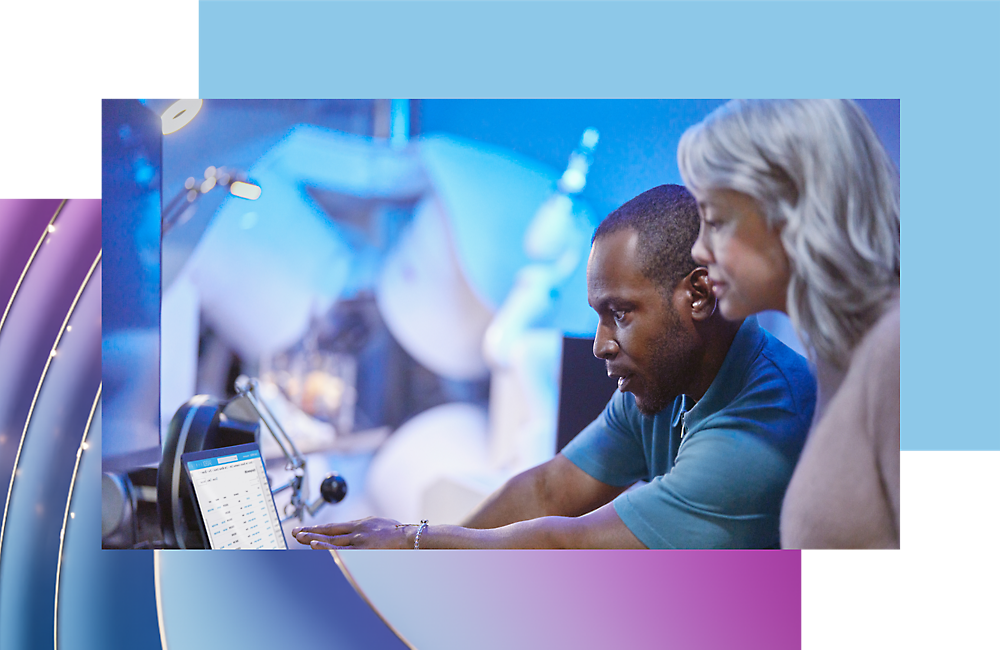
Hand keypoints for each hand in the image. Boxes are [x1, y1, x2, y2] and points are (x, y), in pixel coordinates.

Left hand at [291, 516, 411, 548]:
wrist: (409, 537)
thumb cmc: (396, 533)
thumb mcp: (376, 525)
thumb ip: (363, 528)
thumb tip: (353, 530)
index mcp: (359, 524)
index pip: (333, 527)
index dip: (317, 528)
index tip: (305, 529)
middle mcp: (355, 530)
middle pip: (328, 532)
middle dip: (310, 532)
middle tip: (295, 532)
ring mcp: (358, 540)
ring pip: (331, 540)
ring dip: (313, 539)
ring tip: (300, 537)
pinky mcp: (362, 549)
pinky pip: (341, 549)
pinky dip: (327, 547)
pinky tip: (315, 545)